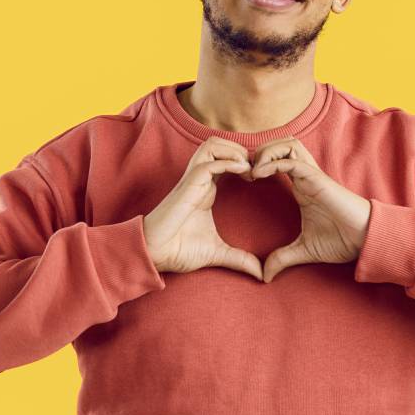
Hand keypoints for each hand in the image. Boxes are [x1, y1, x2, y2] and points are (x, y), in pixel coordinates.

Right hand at [143, 136, 263, 280]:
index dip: (242, 160)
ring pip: (212, 145)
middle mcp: (198, 179)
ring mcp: (192, 180)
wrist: (153, 254)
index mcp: (204, 188)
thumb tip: (260, 272)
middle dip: (240, 148)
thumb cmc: (178, 250)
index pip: (223, 158)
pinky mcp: (188, 185)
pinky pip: (209, 163)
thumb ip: (239, 259)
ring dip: (233, 151)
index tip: (258, 177)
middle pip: (217, 142)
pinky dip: (228, 162)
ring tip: (248, 169)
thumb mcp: (216, 253)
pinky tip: (243, 173)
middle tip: (256, 169)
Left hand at [244, 137, 372, 282]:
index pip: (278, 158)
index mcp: (301, 185)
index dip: (259, 163)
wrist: (365, 240)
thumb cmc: (341, 240)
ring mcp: (312, 174)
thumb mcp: (304, 250)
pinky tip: (259, 175)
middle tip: (245, 172)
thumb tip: (265, 275)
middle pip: (281, 143)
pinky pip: (293, 160)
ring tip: (254, 171)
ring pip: (288, 144)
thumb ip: (283, 258)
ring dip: (267, 152)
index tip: (244, 180)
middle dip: (260, 151)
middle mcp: (306, 175)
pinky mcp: (317, 179)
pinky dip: (274, 162)